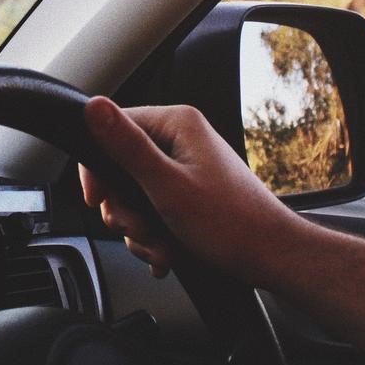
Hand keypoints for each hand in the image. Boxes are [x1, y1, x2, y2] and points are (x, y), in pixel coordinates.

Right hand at [79, 96, 298, 282]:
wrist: (272, 257)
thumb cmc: (230, 224)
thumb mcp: (166, 186)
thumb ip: (126, 147)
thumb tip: (93, 107)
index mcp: (176, 124)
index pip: (112, 129)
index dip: (97, 170)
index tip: (98, 200)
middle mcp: (181, 140)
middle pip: (120, 169)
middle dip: (124, 210)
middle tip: (140, 230)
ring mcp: (186, 168)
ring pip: (134, 197)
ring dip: (141, 231)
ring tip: (161, 248)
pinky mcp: (190, 193)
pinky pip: (153, 211)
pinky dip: (155, 237)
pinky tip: (167, 253)